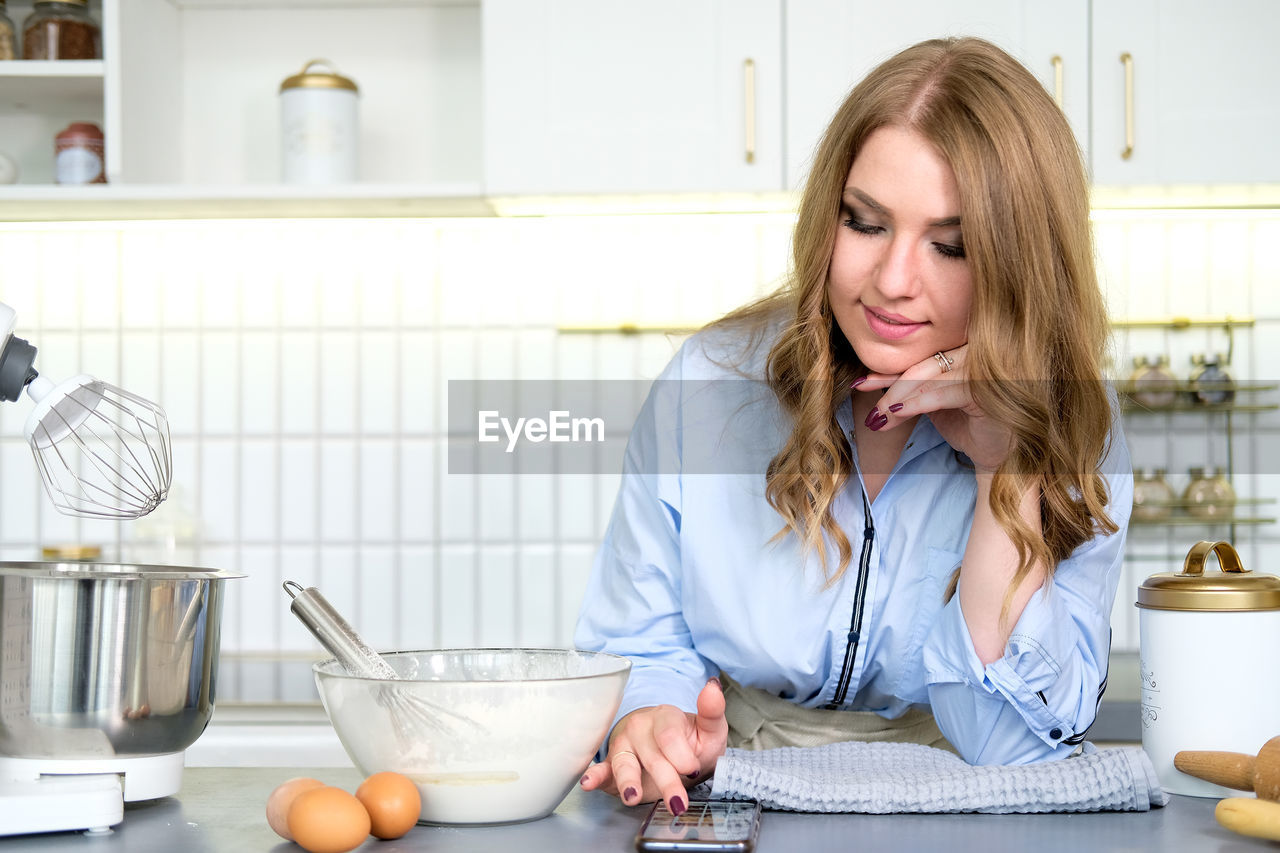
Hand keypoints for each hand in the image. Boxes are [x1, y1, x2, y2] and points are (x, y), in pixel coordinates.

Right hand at [579, 678, 726, 814]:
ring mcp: (625, 747)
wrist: (675, 755)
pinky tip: (589, 783)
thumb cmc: (691, 742)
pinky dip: (594, 776)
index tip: (693, 768)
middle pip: (652, 756)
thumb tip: (713, 686)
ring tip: (631, 796)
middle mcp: (640, 729)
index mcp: (664, 717)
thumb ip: (712, 712)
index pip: (669, 735)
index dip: (681, 754)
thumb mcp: (709, 730)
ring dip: (628, 781)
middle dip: (666, 781)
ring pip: (624, 764)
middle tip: (677, 802)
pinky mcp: (613, 767)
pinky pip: (602, 770)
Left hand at [854, 344, 1011, 472]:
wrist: (998, 456)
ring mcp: (984, 367)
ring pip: (931, 376)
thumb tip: (874, 400)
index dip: (891, 371)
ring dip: (899, 397)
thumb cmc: (970, 428)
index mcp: (964, 352)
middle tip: (868, 401)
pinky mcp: (988, 387)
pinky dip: (917, 403)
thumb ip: (909, 397)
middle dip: (891, 386)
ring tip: (880, 415)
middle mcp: (976, 353)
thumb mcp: (932, 408)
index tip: (862, 382)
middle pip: (923, 364)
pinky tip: (897, 413)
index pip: (921, 359)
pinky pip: (944, 392)